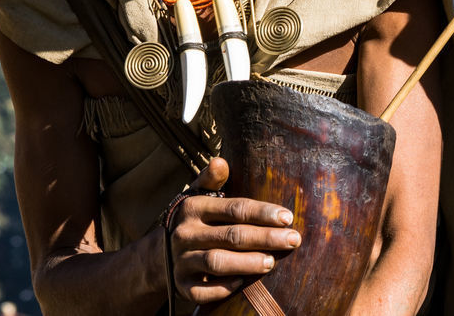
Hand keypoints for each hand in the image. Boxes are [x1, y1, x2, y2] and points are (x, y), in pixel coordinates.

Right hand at [167, 157, 301, 303]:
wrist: (160, 253)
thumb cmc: (194, 219)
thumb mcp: (198, 194)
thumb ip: (211, 179)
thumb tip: (220, 161)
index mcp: (194, 207)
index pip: (234, 209)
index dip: (263, 213)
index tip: (287, 217)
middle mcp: (185, 233)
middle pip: (231, 236)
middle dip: (266, 238)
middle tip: (293, 240)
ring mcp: (181, 261)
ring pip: (217, 262)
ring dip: (247, 263)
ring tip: (272, 262)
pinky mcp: (181, 285)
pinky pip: (202, 291)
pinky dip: (223, 287)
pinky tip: (244, 282)